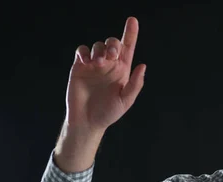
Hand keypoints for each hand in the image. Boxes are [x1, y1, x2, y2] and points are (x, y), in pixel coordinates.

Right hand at [66, 16, 145, 134]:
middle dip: (113, 44)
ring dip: (100, 50)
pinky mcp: (80, 67)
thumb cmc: (108, 113)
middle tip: (113, 55)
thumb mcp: (125, 101)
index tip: (133, 20)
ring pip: (97, 46)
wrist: (88, 121)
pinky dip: (84, 52)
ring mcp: (94, 65)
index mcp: (122, 71)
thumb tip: (142, 66)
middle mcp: (109, 65)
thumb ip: (135, 84)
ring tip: (100, 63)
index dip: (131, 33)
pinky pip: (82, 51)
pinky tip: (87, 61)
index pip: (128, 48)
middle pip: (112, 43)